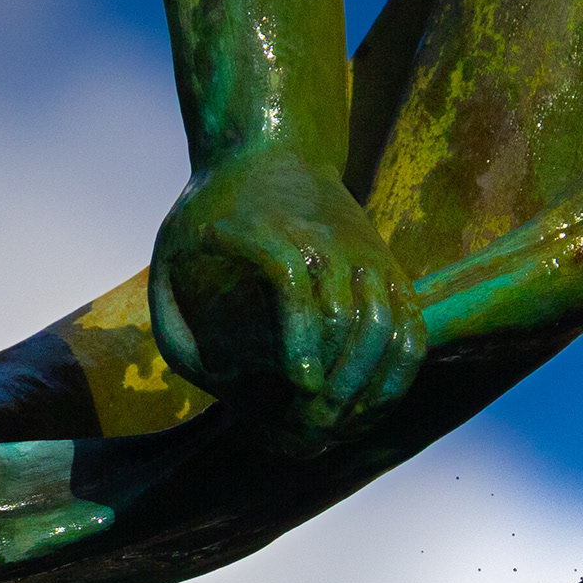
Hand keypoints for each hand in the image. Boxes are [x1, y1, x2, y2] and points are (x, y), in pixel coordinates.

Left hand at [149, 147, 425, 443]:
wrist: (272, 148)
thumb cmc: (211, 214)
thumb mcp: (170, 255)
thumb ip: (176, 324)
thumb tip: (218, 385)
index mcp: (268, 232)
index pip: (294, 283)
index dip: (301, 336)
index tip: (300, 386)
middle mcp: (326, 241)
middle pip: (346, 318)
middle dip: (333, 384)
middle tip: (309, 435)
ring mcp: (364, 255)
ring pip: (385, 326)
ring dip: (367, 386)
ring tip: (339, 428)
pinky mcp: (389, 270)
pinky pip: (411, 328)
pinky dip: (399, 372)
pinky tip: (373, 408)